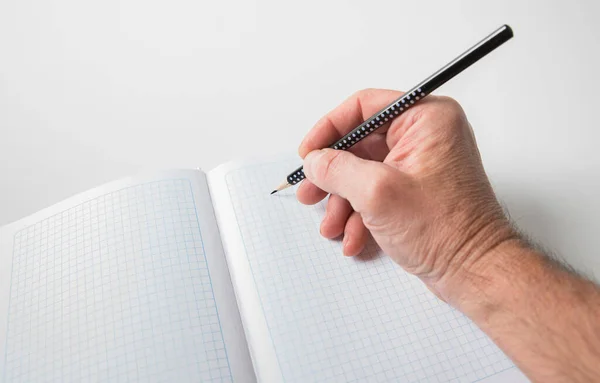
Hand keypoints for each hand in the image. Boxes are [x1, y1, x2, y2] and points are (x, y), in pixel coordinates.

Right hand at [297, 89, 515, 299]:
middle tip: (311, 191)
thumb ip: (337, 170)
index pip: (364, 107)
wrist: (474, 272)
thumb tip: (314, 161)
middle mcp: (426, 136)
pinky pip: (377, 191)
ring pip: (365, 171)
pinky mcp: (417, 189)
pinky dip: (360, 213)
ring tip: (332, 226)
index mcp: (426, 119)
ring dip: (343, 200)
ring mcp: (421, 164)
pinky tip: (353, 237)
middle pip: (361, 144)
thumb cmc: (446, 231)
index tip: (308, 152)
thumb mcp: (377, 193)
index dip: (329, 129)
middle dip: (333, 175)